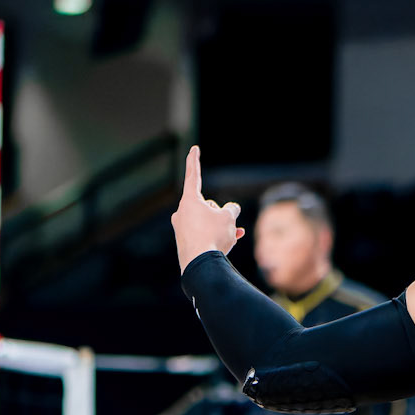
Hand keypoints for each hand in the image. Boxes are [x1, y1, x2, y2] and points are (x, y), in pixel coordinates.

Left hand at [170, 145, 242, 274]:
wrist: (200, 266)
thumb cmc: (214, 236)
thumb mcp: (228, 218)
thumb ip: (231, 209)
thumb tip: (230, 209)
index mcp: (189, 200)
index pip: (193, 175)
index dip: (195, 160)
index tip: (194, 148)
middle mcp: (181, 213)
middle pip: (206, 205)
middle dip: (220, 213)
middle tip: (229, 225)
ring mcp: (181, 229)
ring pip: (206, 221)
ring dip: (221, 226)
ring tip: (233, 235)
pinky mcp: (185, 243)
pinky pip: (203, 234)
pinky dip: (215, 235)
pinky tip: (230, 241)